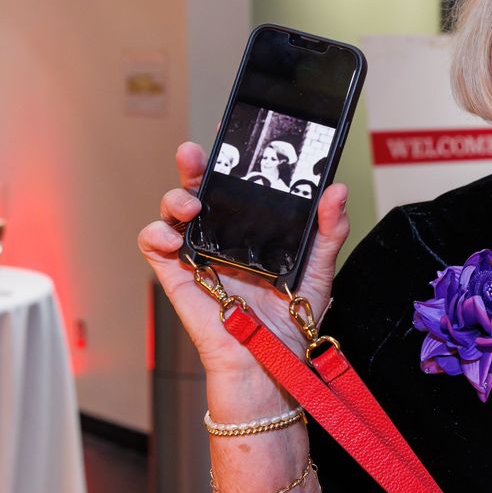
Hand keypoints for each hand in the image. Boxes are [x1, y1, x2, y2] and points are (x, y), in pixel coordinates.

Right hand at [138, 142, 350, 377]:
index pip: (239, 184)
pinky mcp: (178, 275)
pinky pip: (154, 246)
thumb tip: (337, 190)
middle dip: (194, 165)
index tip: (233, 131)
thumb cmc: (293, 320)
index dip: (231, 157)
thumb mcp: (319, 268)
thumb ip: (329, 230)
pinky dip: (156, 233)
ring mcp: (198, 254)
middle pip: (200, 189)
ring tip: (191, 204)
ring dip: (175, 197)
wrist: (272, 361)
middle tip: (196, 154)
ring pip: (173, 211)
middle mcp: (223, 235)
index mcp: (254, 228)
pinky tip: (172, 236)